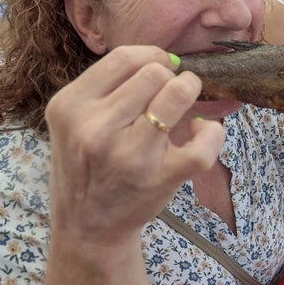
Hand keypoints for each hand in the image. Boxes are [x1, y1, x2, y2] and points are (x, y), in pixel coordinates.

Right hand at [45, 46, 224, 245]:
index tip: (160, 69)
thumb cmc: (88, 165)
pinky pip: (204, 143)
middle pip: (154, 72)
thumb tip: (168, 60)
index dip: (152, 56)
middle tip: (169, 96)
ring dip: (190, 93)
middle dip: (170, 78)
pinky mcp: (160, 178)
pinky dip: (213, 133)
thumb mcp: (76, 121)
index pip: (124, 58)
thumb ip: (110, 87)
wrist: (87, 228)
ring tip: (185, 108)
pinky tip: (202, 133)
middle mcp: (95, 129)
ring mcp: (129, 155)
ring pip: (177, 93)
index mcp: (70, 106)